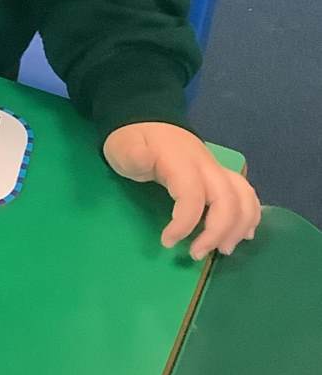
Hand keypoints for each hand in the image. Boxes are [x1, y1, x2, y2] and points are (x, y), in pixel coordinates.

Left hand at [103, 122, 260, 259]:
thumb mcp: (123, 147)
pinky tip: (244, 234)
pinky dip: (250, 215)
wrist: (149, 120)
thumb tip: (142, 157)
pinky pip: (246, 194)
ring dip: (239, 227)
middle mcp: (206, 166)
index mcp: (181, 162)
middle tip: (196, 254)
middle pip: (227, 200)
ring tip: (223, 250)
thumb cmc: (134, 141)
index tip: (166, 242)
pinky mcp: (221, 175)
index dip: (184, 223)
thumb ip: (134, 155)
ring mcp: (217, 170)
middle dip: (217, 232)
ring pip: (243, 197)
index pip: (193, 196)